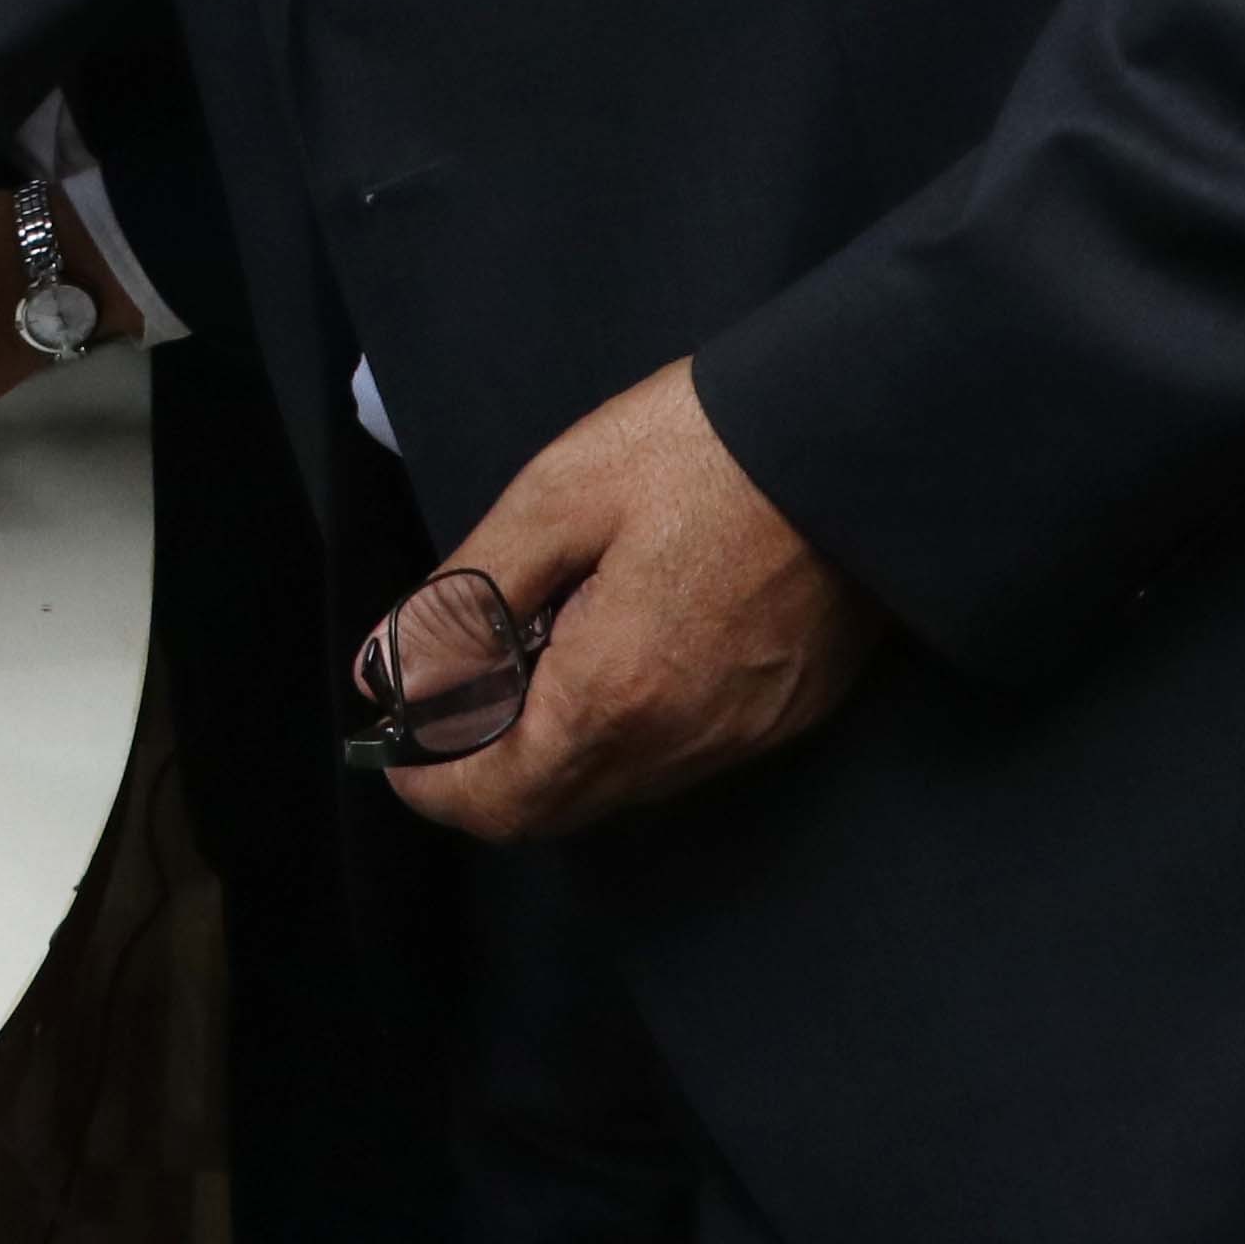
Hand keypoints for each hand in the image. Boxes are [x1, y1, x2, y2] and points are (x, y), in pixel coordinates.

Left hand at [384, 359, 883, 845]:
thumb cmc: (698, 450)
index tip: (396, 745)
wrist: (857, 432)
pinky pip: (680, 758)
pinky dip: (623, 732)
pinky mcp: (790, 716)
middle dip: (486, 773)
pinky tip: (612, 649)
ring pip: (619, 789)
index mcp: (615, 697)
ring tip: (529, 657)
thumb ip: (464, 597)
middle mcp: (683, 746)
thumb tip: (387, 669)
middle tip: (453, 692)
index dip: (433, 787)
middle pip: (556, 811)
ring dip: (556, 753)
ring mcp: (745, 738)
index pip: (499, 801)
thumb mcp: (556, 499)